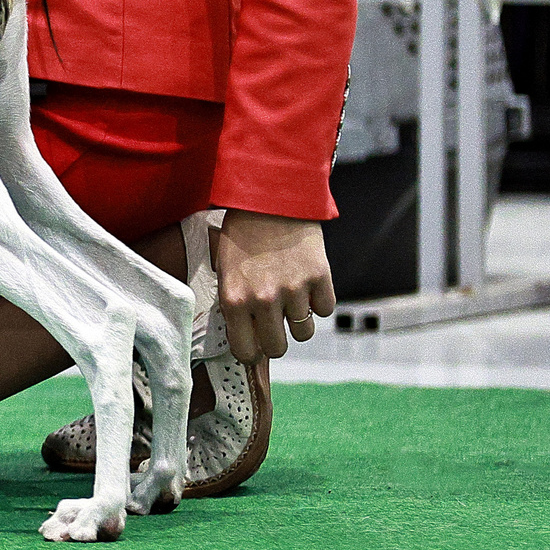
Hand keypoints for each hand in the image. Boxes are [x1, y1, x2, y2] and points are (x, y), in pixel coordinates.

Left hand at [212, 210, 336, 362]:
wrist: (270, 197)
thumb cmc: (242, 233)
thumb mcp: (224, 268)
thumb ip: (233, 303)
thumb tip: (243, 335)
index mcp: (234, 299)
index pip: (246, 351)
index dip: (251, 350)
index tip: (254, 344)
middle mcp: (264, 299)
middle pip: (277, 348)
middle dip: (275, 339)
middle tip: (273, 322)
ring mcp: (295, 290)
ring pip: (303, 333)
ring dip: (298, 320)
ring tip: (289, 297)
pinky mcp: (320, 278)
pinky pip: (325, 310)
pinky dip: (318, 301)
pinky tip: (306, 282)